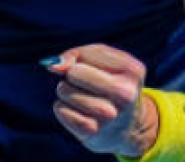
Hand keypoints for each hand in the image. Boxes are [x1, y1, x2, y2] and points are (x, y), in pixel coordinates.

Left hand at [43, 44, 157, 157]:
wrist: (125, 128)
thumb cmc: (109, 84)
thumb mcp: (104, 61)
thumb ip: (78, 54)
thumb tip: (52, 65)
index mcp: (132, 70)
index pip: (85, 55)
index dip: (81, 60)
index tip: (94, 70)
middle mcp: (125, 94)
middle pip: (73, 73)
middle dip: (71, 75)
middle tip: (86, 85)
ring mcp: (109, 115)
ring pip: (63, 90)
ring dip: (66, 92)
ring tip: (83, 99)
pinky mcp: (92, 132)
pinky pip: (60, 109)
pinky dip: (62, 108)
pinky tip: (78, 113)